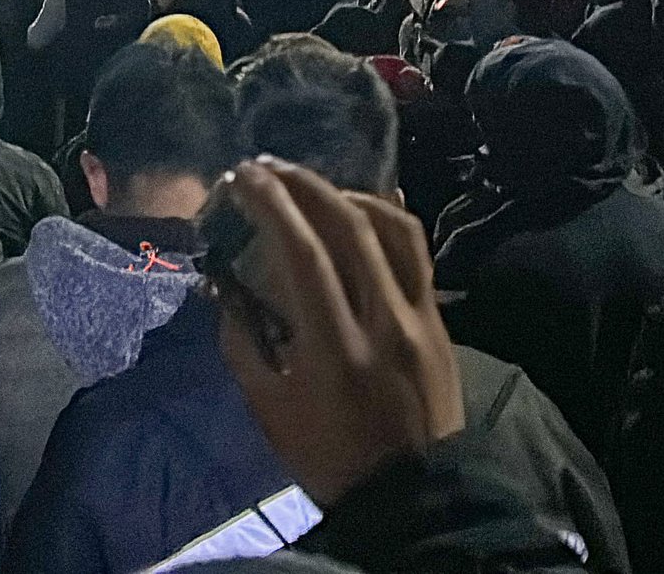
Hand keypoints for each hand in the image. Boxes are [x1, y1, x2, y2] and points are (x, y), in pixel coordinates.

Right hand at [211, 157, 463, 508]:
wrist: (414, 496)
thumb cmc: (331, 457)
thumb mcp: (270, 411)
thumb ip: (242, 346)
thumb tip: (223, 290)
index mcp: (336, 349)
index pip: (304, 254)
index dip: (272, 205)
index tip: (243, 177)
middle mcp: (384, 322)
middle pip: (347, 227)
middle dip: (302, 185)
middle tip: (267, 167)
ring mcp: (420, 318)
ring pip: (391, 230)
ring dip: (346, 194)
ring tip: (311, 186)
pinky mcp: (439, 321)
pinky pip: (417, 252)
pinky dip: (389, 218)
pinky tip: (363, 205)